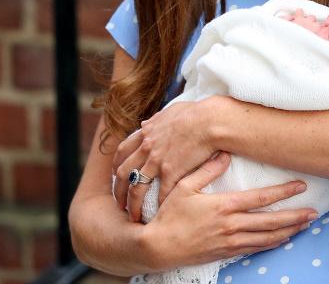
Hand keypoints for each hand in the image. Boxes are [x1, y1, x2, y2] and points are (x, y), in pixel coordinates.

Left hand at [113, 100, 218, 220]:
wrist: (210, 120)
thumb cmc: (196, 112)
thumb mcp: (170, 111)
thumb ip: (156, 120)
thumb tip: (146, 124)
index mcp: (146, 133)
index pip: (123, 151)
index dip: (118, 164)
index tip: (118, 174)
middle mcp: (147, 148)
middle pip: (123, 173)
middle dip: (118, 190)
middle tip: (119, 202)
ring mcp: (157, 161)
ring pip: (136, 188)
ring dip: (132, 204)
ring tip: (132, 216)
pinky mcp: (171, 172)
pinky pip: (160, 193)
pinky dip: (158, 205)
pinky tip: (159, 212)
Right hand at [142, 152, 317, 269]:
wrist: (156, 248)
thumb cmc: (169, 215)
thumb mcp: (184, 186)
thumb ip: (206, 169)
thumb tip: (225, 153)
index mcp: (225, 206)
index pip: (262, 198)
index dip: (284, 192)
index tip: (301, 186)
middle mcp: (231, 225)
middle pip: (271, 221)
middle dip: (295, 216)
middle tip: (314, 212)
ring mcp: (230, 241)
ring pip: (267, 238)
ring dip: (288, 231)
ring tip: (305, 225)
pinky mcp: (226, 253)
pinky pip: (255, 248)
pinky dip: (272, 243)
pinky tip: (282, 239)